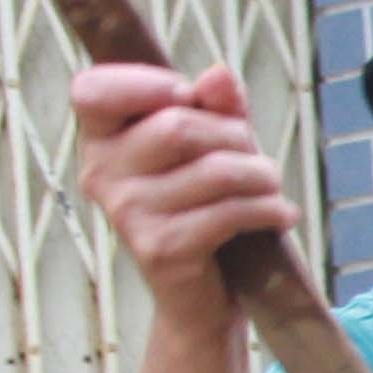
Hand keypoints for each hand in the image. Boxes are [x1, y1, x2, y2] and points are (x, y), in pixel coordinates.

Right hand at [71, 62, 300, 330]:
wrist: (203, 296)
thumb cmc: (206, 204)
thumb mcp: (212, 145)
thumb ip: (215, 106)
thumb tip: (218, 75)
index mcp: (100, 140)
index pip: (92, 91)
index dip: (143, 83)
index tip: (186, 94)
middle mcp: (101, 175)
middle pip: (178, 125)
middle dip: (236, 136)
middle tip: (255, 159)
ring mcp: (128, 213)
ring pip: (215, 169)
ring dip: (262, 175)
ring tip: (271, 187)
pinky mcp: (161, 248)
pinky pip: (230, 211)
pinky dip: (269, 209)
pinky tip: (280, 214)